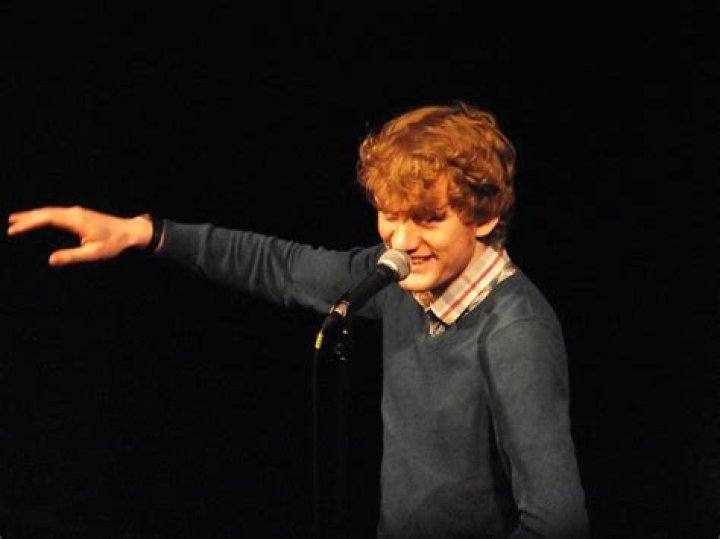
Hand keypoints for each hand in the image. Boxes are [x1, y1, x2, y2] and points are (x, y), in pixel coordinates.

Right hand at [7, 206, 152, 265]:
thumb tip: (50, 259)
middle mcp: (75, 212)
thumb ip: (72, 256)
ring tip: (16, 220)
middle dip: (26, 218)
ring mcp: (77, 212)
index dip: (29, 223)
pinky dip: (44, 215)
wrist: (130, 231)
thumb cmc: (114, 243)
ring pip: (51, 211)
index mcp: (76, 220)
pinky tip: (38, 219)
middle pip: (46, 212)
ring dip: (33, 215)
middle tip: (9, 224)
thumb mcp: (94, 253)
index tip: (13, 230)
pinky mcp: (80, 214)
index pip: (46, 218)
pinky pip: (57, 213)